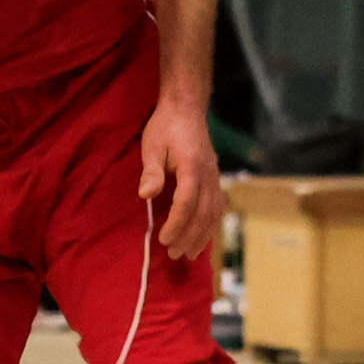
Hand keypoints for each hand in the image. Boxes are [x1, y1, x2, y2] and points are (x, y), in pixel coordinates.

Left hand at [138, 101, 223, 261]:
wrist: (186, 109)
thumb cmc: (165, 127)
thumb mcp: (151, 146)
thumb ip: (151, 171)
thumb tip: (145, 195)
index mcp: (192, 167)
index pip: (186, 203)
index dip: (176, 224)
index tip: (163, 240)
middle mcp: (208, 175)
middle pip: (203, 213)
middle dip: (189, 236)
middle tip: (174, 254)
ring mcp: (215, 177)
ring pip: (214, 213)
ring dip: (202, 235)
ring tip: (190, 254)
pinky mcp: (215, 179)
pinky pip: (218, 207)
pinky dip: (212, 225)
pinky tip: (204, 237)